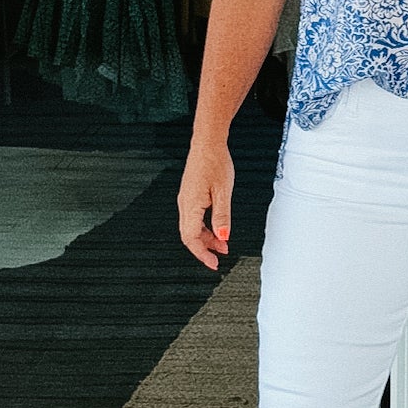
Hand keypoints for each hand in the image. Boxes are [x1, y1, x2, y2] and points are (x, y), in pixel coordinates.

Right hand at [177, 138, 234, 269]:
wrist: (207, 144)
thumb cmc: (215, 163)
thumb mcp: (224, 192)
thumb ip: (222, 217)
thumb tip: (223, 237)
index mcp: (190, 205)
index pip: (191, 238)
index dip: (202, 254)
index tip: (213, 264)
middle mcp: (184, 204)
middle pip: (189, 235)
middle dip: (205, 248)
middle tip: (221, 255)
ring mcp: (186, 200)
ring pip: (192, 227)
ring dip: (207, 237)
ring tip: (223, 242)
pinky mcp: (190, 196)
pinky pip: (194, 218)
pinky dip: (205, 227)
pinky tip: (217, 227)